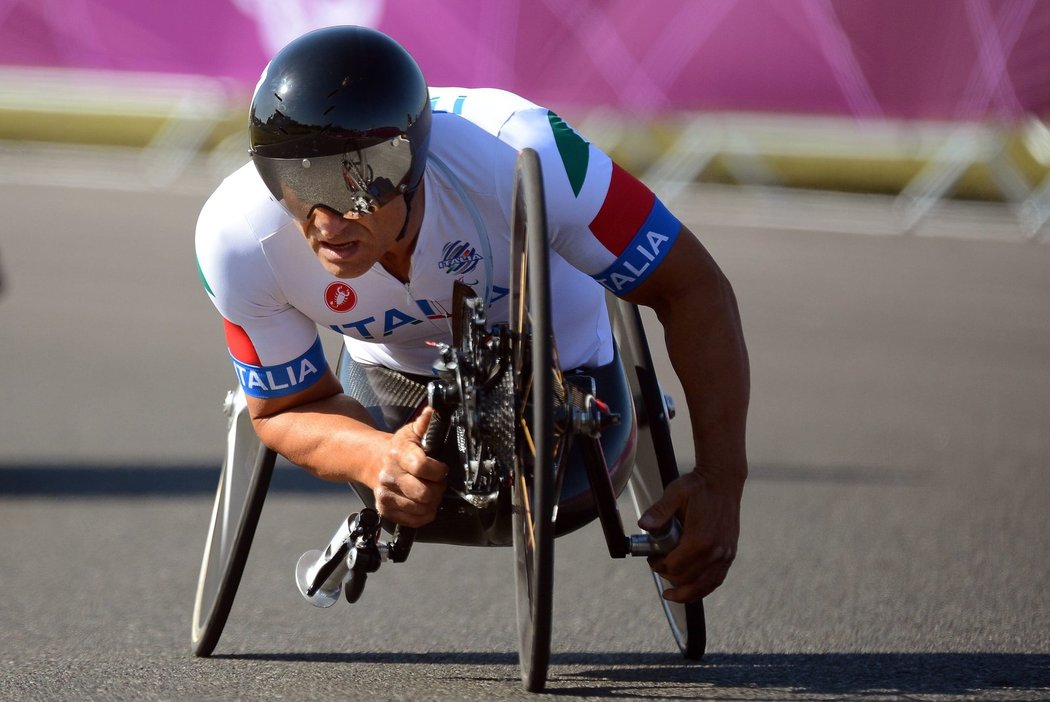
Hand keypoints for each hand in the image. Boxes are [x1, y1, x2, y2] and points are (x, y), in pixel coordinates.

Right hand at [373, 408, 447, 527]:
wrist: (373, 461)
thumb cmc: (398, 448)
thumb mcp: (411, 432)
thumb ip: (424, 423)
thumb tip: (432, 411)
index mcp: (398, 454)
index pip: (423, 467)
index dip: (438, 470)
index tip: (441, 468)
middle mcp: (389, 475)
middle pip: (425, 493)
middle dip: (438, 489)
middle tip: (437, 482)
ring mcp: (386, 494)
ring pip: (421, 508)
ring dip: (431, 502)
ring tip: (429, 491)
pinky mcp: (385, 509)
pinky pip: (412, 521)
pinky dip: (423, 515)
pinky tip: (423, 504)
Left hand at [638, 469, 742, 602]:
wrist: (724, 481)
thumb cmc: (698, 487)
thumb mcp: (675, 494)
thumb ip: (659, 511)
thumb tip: (644, 525)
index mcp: (700, 539)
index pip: (675, 566)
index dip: (659, 566)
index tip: (652, 560)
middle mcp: (715, 551)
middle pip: (687, 579)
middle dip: (669, 577)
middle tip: (658, 567)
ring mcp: (725, 554)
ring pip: (704, 586)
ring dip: (686, 593)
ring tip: (672, 595)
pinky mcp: (730, 554)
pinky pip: (717, 580)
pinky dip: (704, 588)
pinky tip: (693, 589)